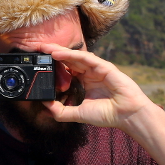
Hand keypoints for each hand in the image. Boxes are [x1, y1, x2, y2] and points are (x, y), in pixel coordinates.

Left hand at [37, 44, 152, 128]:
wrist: (126, 115)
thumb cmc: (106, 114)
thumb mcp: (78, 113)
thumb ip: (61, 111)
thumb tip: (45, 105)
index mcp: (84, 81)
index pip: (65, 70)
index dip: (53, 66)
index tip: (38, 64)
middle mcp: (89, 73)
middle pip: (68, 60)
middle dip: (53, 54)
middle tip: (37, 49)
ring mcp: (97, 69)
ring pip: (75, 56)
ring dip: (59, 51)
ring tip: (44, 48)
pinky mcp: (104, 67)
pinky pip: (85, 58)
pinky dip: (71, 55)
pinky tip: (58, 53)